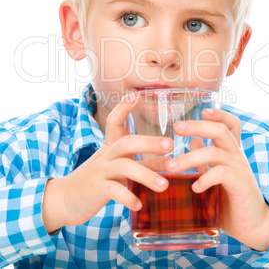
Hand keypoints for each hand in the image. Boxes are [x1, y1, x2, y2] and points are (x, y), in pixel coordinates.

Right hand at [42, 94, 172, 232]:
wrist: (65, 199)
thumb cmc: (98, 181)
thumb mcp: (119, 169)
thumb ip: (143, 164)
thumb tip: (171, 161)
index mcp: (110, 147)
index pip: (115, 122)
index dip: (124, 108)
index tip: (137, 96)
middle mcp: (105, 156)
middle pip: (126, 142)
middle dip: (149, 142)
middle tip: (171, 144)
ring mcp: (100, 171)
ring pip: (124, 167)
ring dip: (146, 175)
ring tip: (164, 185)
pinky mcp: (96, 189)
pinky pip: (114, 191)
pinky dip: (128, 197)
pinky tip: (139, 204)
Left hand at [166, 109, 268, 250]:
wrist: (252, 225)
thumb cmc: (229, 198)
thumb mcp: (215, 176)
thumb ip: (205, 160)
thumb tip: (193, 141)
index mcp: (231, 151)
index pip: (231, 124)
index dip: (219, 114)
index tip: (203, 110)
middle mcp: (237, 156)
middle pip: (220, 130)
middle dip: (197, 126)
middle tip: (176, 128)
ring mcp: (240, 169)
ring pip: (215, 152)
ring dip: (189, 158)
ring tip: (171, 167)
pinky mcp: (241, 185)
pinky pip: (221, 174)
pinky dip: (205, 178)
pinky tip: (194, 187)